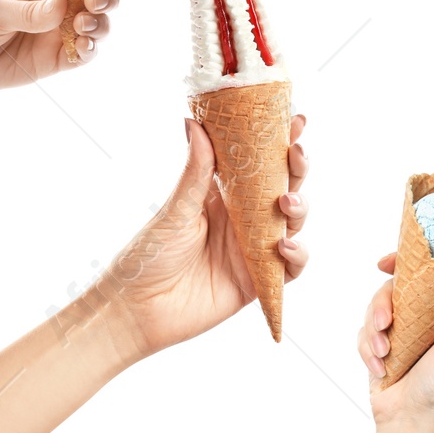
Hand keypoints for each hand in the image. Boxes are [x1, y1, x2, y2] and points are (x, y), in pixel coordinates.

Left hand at [98, 114, 307, 358]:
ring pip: (293, 222)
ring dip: (299, 208)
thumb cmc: (147, 256)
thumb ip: (195, 170)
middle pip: (285, 187)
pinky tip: (284, 246)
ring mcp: (254, 249)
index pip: (262, 162)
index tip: (296, 120)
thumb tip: (193, 121)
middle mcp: (245, 219)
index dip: (282, 141)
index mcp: (226, 195)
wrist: (134, 312)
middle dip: (298, 168)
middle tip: (296, 153)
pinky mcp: (257, 281)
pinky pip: (291, 267)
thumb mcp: (175, 210)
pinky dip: (298, 254)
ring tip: (286, 203)